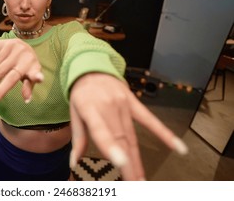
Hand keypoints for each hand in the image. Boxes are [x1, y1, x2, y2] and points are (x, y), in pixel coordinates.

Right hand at [0, 39, 43, 111]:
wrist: (23, 45)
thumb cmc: (28, 66)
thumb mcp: (32, 75)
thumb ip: (29, 86)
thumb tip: (27, 100)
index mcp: (34, 66)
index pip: (33, 75)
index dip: (36, 76)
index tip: (38, 79)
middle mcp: (24, 58)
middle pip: (9, 79)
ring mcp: (15, 51)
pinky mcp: (6, 46)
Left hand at [69, 73, 187, 180]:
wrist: (92, 67)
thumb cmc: (81, 93)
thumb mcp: (74, 112)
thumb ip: (78, 138)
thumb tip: (74, 163)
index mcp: (90, 109)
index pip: (101, 130)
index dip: (111, 147)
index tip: (121, 163)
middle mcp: (109, 107)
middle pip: (121, 140)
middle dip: (128, 166)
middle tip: (134, 185)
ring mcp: (124, 104)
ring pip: (132, 137)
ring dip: (137, 160)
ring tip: (141, 180)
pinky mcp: (133, 103)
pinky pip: (150, 120)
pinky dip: (164, 134)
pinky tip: (179, 148)